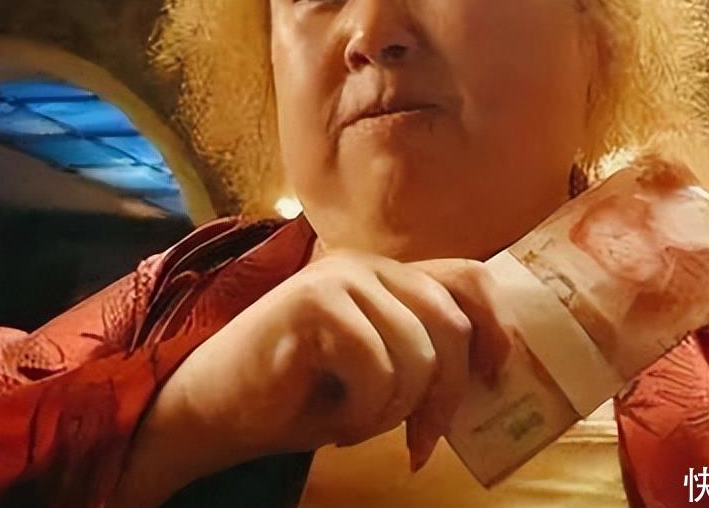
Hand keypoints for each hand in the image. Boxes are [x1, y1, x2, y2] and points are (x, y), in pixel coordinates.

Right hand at [163, 251, 510, 470]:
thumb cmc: (299, 397)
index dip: (495, 324)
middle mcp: (369, 265)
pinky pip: (377, 369)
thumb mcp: (379, 369)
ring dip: (391, 411)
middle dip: (443, 397)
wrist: (213, 411)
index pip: (468, 278)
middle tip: (418, 444)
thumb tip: (495, 370)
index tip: (495, 375)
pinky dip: (362, 413)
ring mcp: (340, 279)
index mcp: (389, 275)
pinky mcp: (314, 303)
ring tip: (352, 421)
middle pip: (451, 324)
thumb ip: (424, 351)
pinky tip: (331, 419)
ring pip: (417, 355)